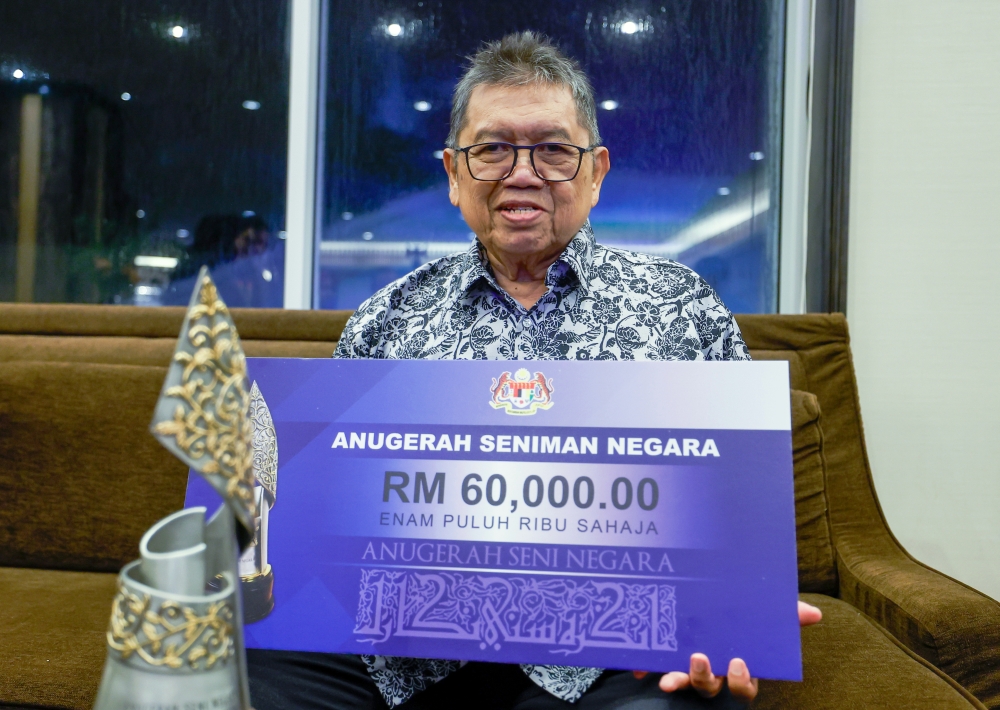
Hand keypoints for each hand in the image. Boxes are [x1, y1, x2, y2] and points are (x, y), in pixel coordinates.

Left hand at [632, 600, 822, 703]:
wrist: (698, 591)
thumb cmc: (737, 611)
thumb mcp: (759, 609)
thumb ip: (784, 612)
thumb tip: (815, 614)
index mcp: (737, 663)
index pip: (744, 685)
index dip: (742, 681)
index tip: (738, 663)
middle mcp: (712, 670)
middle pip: (711, 688)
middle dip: (705, 679)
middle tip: (699, 659)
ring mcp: (686, 666)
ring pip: (684, 683)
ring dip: (678, 680)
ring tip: (669, 676)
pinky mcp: (663, 658)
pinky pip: (653, 669)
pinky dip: (645, 669)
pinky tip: (639, 667)